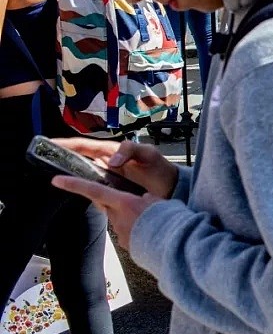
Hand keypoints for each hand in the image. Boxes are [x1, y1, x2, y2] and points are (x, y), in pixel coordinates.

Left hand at [52, 174, 162, 249]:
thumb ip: (145, 198)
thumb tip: (143, 200)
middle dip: (114, 201)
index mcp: (124, 203)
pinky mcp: (126, 244)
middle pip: (108, 204)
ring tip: (151, 220)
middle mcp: (118, 217)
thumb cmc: (167, 220)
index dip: (74, 185)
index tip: (57, 180)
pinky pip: (128, 232)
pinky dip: (137, 230)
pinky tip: (149, 231)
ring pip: (121, 219)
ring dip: (132, 218)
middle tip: (131, 201)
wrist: (171, 246)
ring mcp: (121, 232)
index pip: (94, 190)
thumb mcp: (158, 200)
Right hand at [53, 138, 178, 198]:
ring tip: (50, 172)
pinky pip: (92, 187)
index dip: (68, 144)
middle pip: (79, 157)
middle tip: (41, 155)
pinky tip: (73, 190)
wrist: (170, 188)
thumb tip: (111, 160)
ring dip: (68, 171)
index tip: (50, 142)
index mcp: (113, 151)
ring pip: (83, 172)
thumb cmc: (160, 169)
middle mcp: (107, 162)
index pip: (86, 146)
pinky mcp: (112, 189)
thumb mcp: (149, 155)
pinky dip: (82, 188)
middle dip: (61, 155)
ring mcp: (108, 176)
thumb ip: (132, 151)